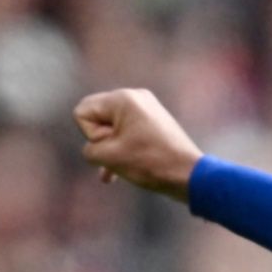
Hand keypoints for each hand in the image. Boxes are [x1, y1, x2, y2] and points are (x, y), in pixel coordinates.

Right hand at [74, 87, 203, 200]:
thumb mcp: (107, 156)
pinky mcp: (153, 122)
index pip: (83, 112)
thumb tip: (97, 145)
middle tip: (121, 152)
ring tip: (120, 167)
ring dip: (110, 149)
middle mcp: (134, 97)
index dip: (90, 134)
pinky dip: (121, 149)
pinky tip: (116, 173)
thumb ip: (89, 147)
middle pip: (96, 117)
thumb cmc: (148, 163)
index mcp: (123, 98)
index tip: (112, 144)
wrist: (188, 175)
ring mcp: (146, 108)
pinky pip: (126, 132)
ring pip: (110, 128)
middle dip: (100, 140)